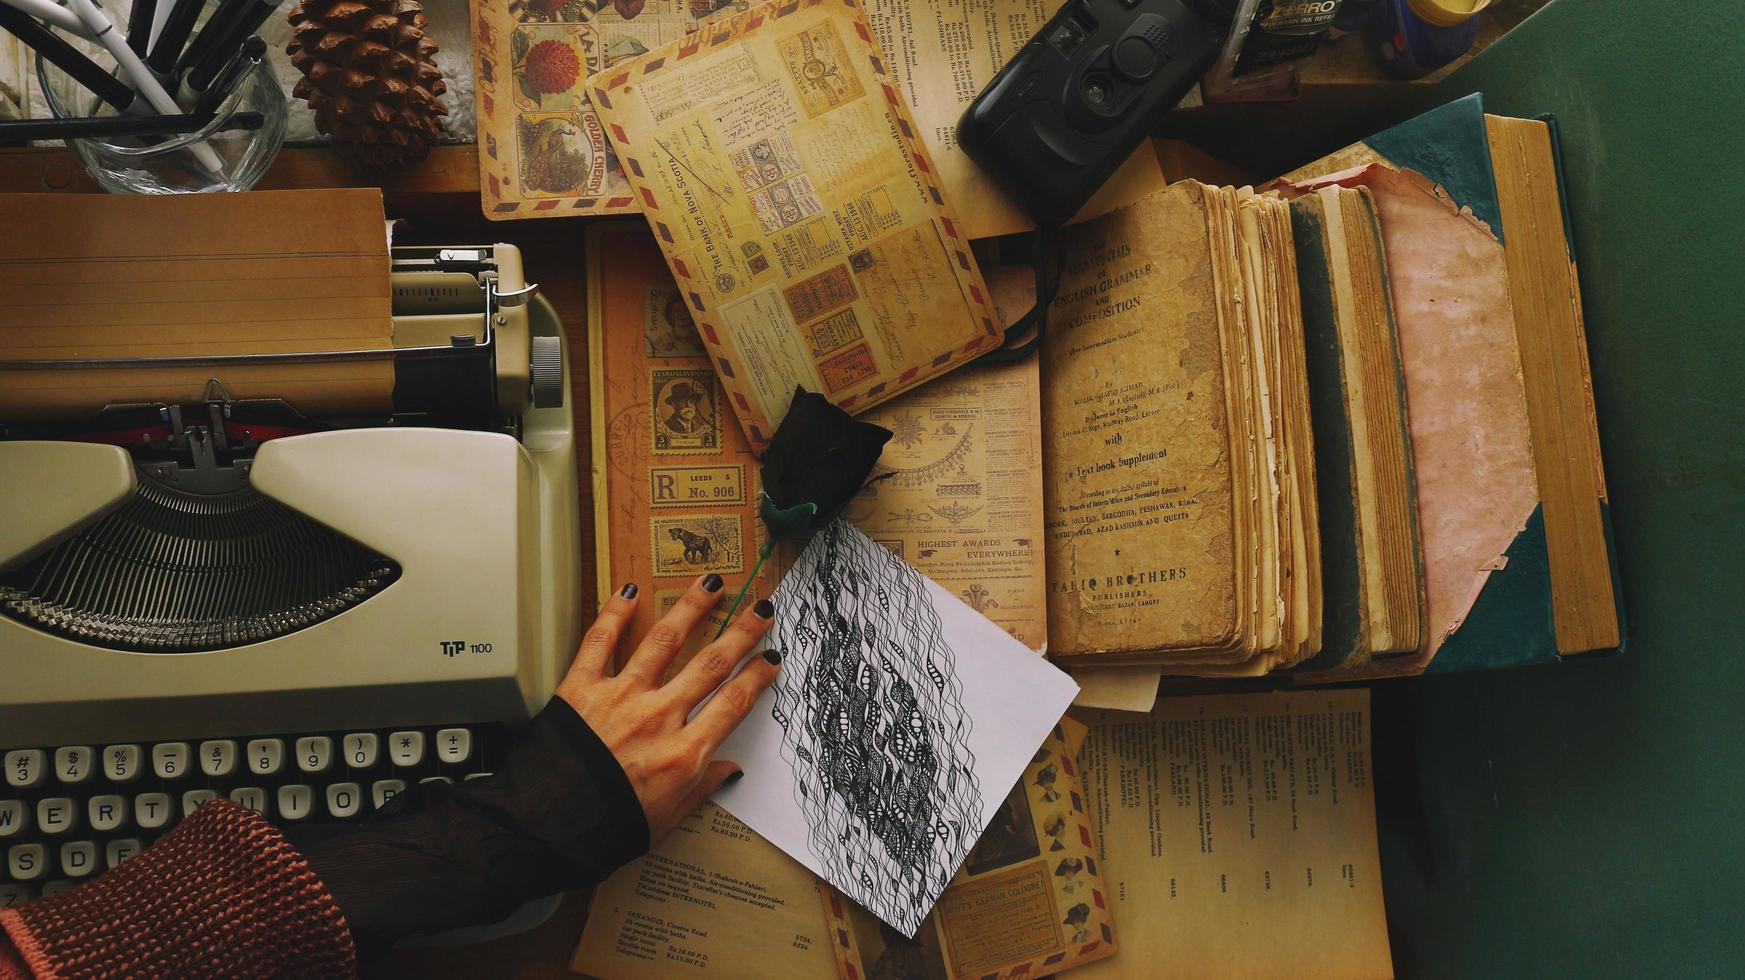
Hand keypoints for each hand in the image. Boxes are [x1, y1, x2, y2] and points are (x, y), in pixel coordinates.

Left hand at [555, 574, 781, 842]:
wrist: (543, 830)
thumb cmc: (602, 831)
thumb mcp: (665, 821)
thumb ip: (700, 789)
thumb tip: (727, 771)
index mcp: (683, 754)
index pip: (733, 703)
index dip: (757, 677)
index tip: (771, 659)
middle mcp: (658, 718)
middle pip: (710, 665)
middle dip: (741, 633)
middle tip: (760, 609)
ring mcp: (620, 698)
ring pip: (665, 641)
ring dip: (691, 608)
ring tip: (710, 584)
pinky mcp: (580, 689)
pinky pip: (600, 642)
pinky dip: (614, 614)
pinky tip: (629, 593)